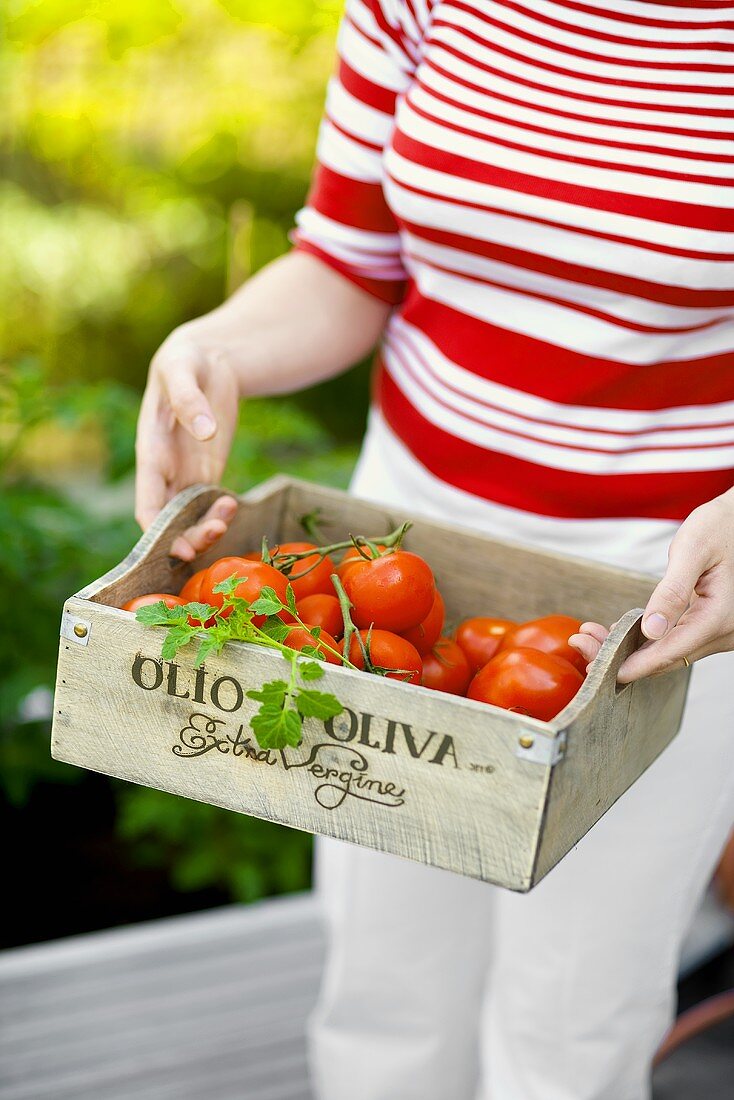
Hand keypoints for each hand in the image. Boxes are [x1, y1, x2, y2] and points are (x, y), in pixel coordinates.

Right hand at [135, 251, 390, 558]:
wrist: (209, 357)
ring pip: (189, 520)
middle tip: (217, 530)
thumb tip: (205, 431)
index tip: (180, 546)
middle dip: (188, 538)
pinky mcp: (207, 472)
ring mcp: (186, 474)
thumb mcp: (182, 368)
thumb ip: (188, 398)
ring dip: (206, 529)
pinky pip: (208, 507)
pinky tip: (234, 505)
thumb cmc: (186, 358)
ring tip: (229, 511)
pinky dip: (218, 515)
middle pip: (169, 523)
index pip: (146, 506)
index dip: (158, 533)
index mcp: (151, 451)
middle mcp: (165, 471)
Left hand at [569, 490, 733, 682]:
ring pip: (671, 652)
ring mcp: (720, 631)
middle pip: (667, 657)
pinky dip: (648, 640)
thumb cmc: (721, 527)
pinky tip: (621, 631)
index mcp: (720, 617)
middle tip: (582, 646)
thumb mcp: (693, 550)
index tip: (602, 668)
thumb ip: (673, 590)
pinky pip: (678, 640)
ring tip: (592, 636)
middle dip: (623, 657)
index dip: (634, 665)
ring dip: (633, 649)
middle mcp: (725, 632)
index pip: (671, 653)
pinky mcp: (712, 625)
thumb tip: (650, 630)